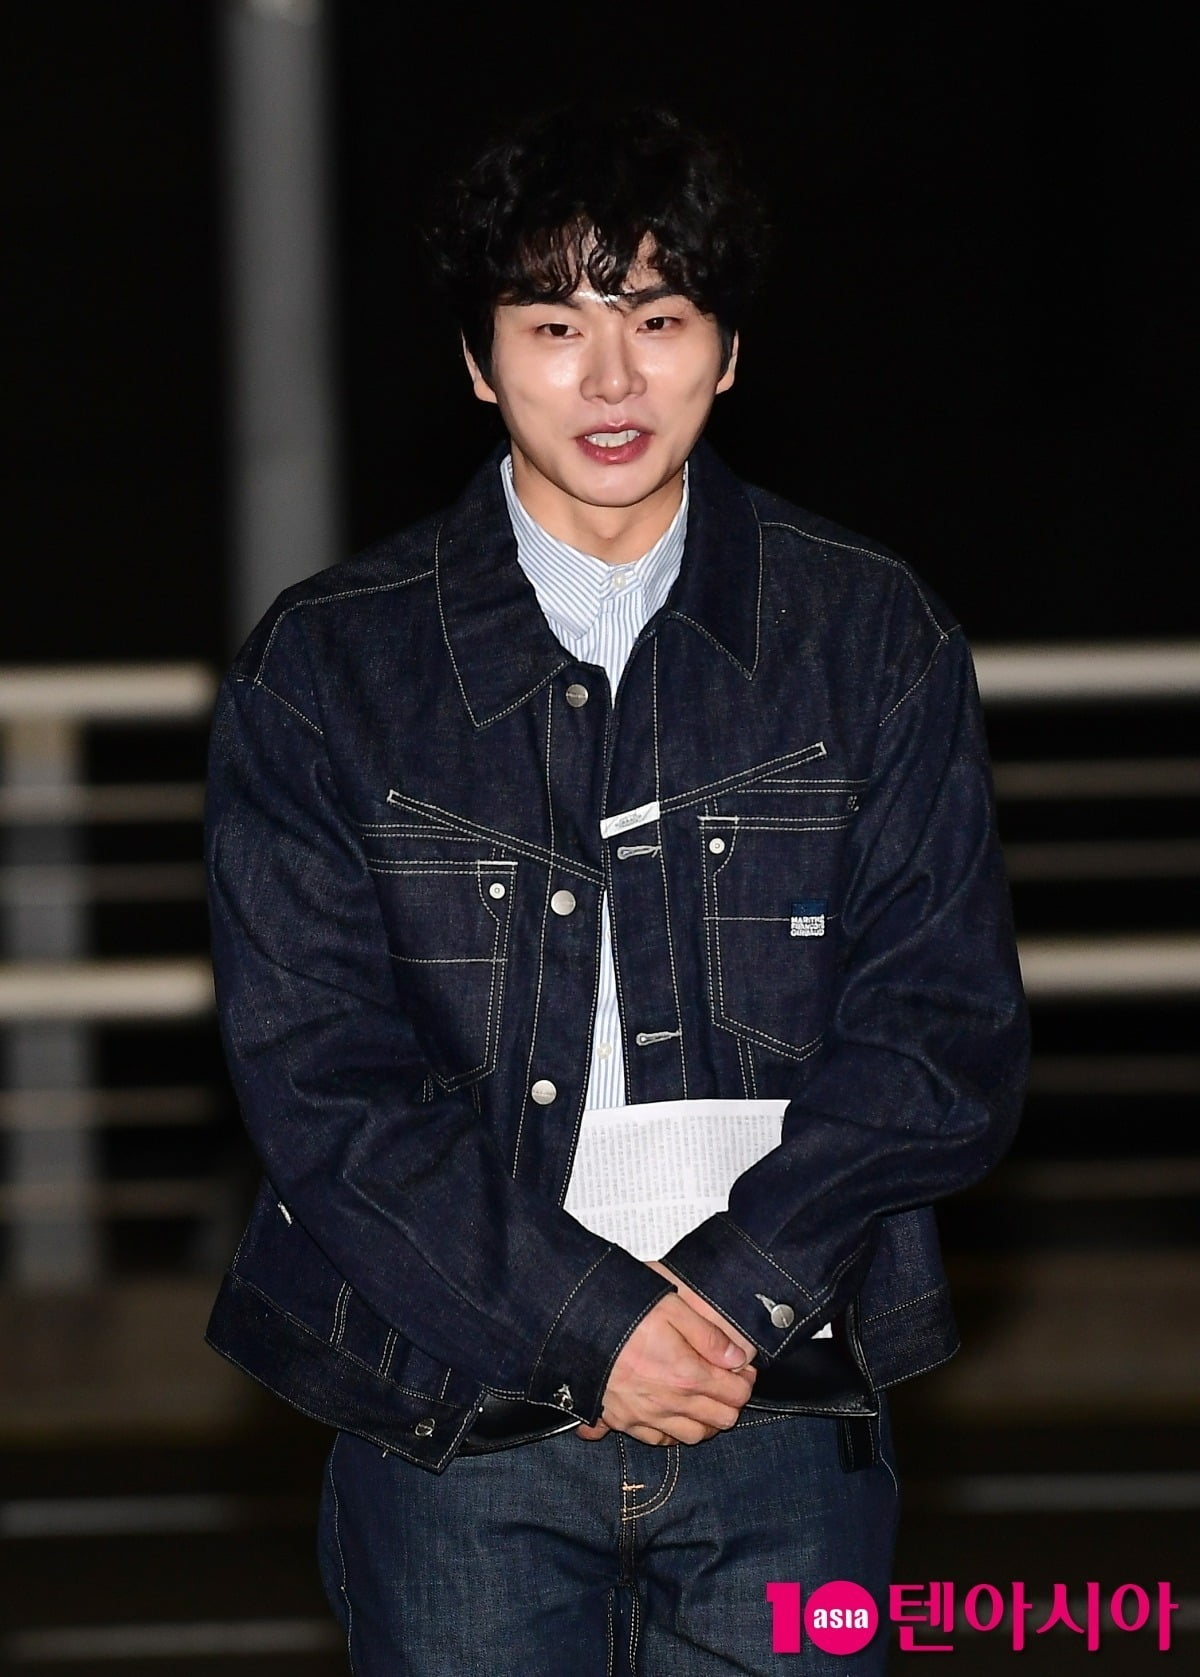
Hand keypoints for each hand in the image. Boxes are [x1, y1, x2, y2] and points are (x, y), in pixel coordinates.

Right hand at [575, 1269, 755, 1446]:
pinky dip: (672, 1430)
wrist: (571, 1328)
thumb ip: (709, 1336)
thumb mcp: (672, 1308)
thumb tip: (738, 1357)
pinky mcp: (621, 1421)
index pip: (736, 1395)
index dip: (745, 1380)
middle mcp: (668, 1404)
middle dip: (730, 1401)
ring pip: (693, 1436)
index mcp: (686, 1375)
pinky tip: (671, 1410)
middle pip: (721, 1421)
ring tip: (701, 1395)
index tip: (740, 1367)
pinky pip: (659, 1440)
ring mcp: (644, 1417)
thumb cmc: (621, 1313)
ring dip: (705, 1419)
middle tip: (725, 1378)